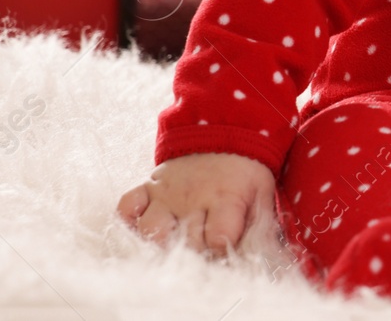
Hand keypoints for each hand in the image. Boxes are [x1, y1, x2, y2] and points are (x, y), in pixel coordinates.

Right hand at [116, 152, 276, 257]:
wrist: (227, 132)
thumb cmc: (247, 173)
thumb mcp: (262, 195)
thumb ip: (259, 228)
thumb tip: (263, 258)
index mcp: (226, 198)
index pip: (218, 237)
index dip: (221, 251)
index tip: (224, 252)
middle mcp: (193, 197)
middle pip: (184, 241)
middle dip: (194, 254)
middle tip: (201, 254)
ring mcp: (167, 192)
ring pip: (151, 228)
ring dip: (161, 243)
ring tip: (173, 245)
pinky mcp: (149, 186)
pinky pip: (127, 205)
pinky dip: (130, 219)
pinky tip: (142, 225)